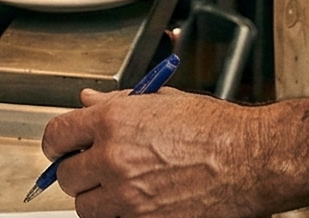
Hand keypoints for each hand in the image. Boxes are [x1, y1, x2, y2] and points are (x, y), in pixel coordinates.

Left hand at [43, 88, 270, 217]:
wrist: (252, 158)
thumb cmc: (216, 128)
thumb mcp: (161, 101)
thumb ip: (117, 104)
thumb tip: (86, 101)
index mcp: (113, 122)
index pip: (56, 137)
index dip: (57, 145)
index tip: (60, 150)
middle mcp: (114, 159)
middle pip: (67, 177)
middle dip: (79, 174)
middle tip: (96, 170)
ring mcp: (129, 197)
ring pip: (87, 208)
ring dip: (99, 200)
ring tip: (124, 188)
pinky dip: (124, 216)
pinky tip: (144, 202)